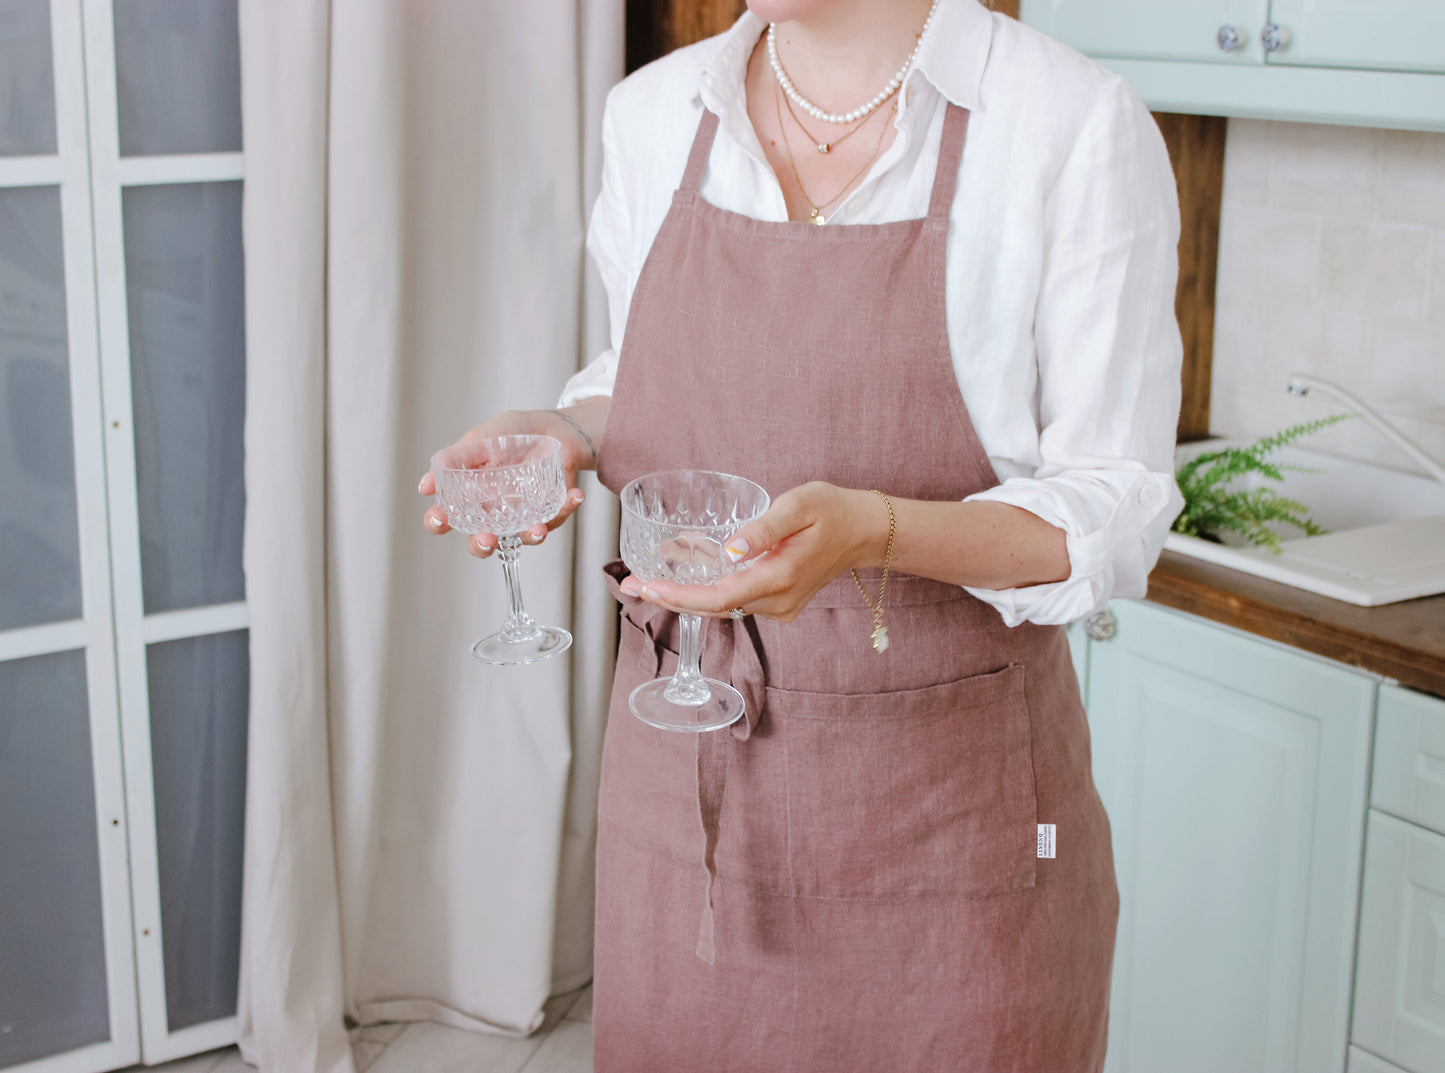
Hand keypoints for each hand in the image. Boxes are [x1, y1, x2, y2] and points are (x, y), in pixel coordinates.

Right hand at [419, 404, 602, 557]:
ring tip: (538, 529)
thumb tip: (424, 485)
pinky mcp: (549, 514)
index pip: (448, 516)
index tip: (440, 519)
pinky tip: (575, 495)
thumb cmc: (510, 434)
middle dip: (481, 545)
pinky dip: (566, 509)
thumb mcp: (479, 440)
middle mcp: (493, 512)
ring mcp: (521, 516)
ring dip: (529, 536)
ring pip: (520, 539)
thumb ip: (454, 460)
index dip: (439, 521)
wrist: (552, 427)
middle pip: (481, 540)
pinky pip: (555, 519)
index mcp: (470, 495)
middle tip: (487, 538)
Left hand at [621, 482, 884, 621]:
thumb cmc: (832, 510)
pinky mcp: (780, 604)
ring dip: (686, 596)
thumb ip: (763, 528)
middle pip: (714, 607)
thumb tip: (728, 549)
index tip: (647, 588)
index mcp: (780, 577)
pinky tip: (686, 579)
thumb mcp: (799, 505)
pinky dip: (708, 594)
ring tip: (648, 582)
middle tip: (629, 585)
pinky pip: (736, 602)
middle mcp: (778, 601)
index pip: (719, 596)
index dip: (679, 596)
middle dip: (670, 598)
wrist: (865, 532)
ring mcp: (780, 607)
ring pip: (723, 607)